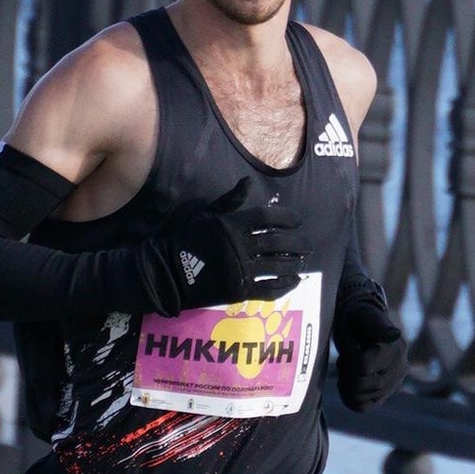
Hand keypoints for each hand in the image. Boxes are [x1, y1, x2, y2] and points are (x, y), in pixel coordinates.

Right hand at [136, 180, 299, 314]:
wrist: (166, 273)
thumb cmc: (183, 239)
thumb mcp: (203, 213)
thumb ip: (229, 200)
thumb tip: (249, 182)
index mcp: (230, 225)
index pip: (267, 218)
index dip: (287, 218)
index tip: (298, 220)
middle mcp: (238, 247)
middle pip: (278, 243)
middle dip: (297, 243)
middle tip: (308, 245)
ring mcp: (239, 270)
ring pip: (277, 266)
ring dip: (295, 263)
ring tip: (304, 262)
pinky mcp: (238, 291)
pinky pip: (269, 289)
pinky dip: (285, 285)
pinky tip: (294, 281)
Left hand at [333, 275, 408, 412]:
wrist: (360, 325)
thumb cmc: (358, 317)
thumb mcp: (365, 314)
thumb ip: (377, 325)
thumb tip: (394, 335)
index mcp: (396, 348)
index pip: (364, 366)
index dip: (348, 359)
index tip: (349, 347)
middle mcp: (399, 368)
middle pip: (365, 385)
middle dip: (346, 374)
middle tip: (344, 359)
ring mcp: (393, 383)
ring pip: (363, 399)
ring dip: (346, 385)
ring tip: (347, 369)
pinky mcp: (384, 393)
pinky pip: (363, 407)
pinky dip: (350, 399)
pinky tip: (346, 383)